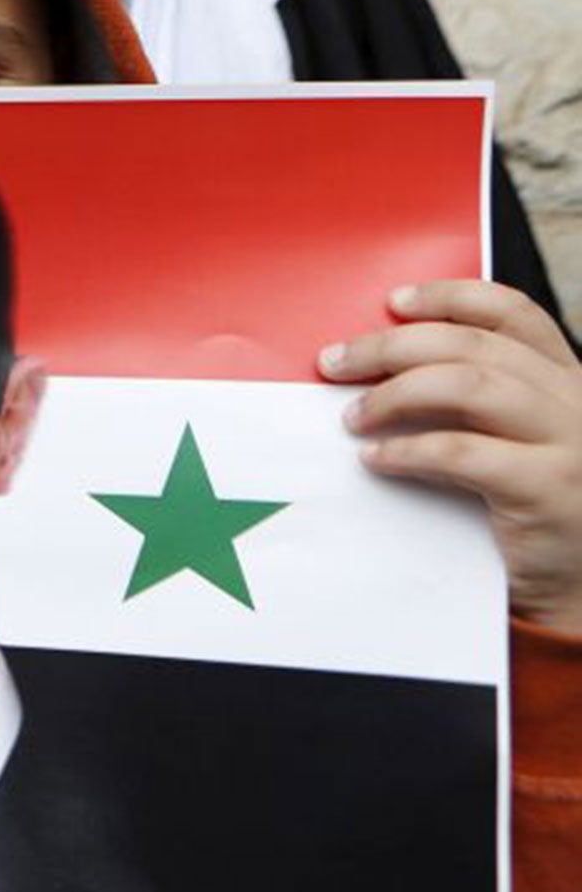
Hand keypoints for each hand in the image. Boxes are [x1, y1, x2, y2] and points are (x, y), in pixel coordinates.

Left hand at [321, 281, 581, 634]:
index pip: (512, 314)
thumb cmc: (534, 511)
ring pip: (470, 386)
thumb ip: (480, 401)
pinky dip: (408, 450)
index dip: (449, 299)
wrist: (580, 592)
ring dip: (395, 394)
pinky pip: (464, 452)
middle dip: (391, 346)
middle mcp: (577, 402)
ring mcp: (572, 444)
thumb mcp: (519, 441)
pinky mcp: (552, 489)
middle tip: (335, 363)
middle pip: (473, 346)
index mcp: (569, 380)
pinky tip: (376, 458)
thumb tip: (384, 367)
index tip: (393, 302)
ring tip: (352, 416)